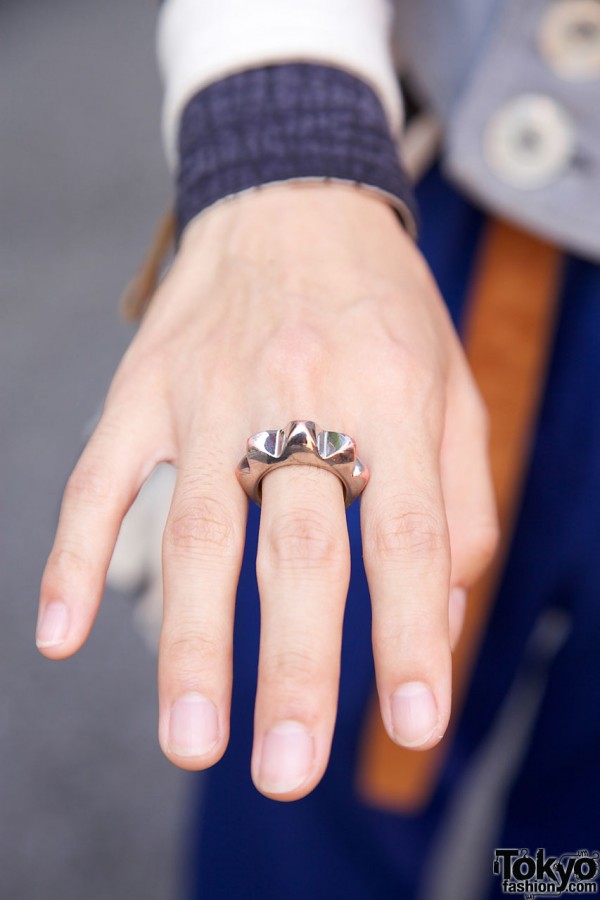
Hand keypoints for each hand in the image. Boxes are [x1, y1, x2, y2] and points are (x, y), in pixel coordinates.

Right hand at [37, 184, 497, 799]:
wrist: (295, 196)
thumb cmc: (384, 305)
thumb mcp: (452, 383)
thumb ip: (460, 499)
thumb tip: (443, 611)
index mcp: (391, 393)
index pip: (405, 533)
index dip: (411, 633)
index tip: (411, 725)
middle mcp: (298, 395)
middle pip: (296, 547)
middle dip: (293, 665)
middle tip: (285, 769)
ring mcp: (209, 392)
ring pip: (195, 530)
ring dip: (189, 641)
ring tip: (191, 739)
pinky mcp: (145, 386)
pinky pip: (99, 476)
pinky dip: (75, 555)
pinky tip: (59, 634)